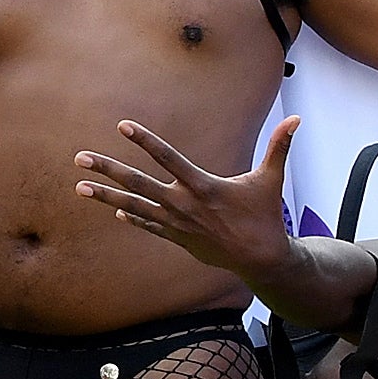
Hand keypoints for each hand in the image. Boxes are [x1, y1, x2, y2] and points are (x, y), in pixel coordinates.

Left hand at [75, 115, 295, 291]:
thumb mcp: (270, 180)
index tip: (122, 126)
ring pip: (134, 207)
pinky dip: (132, 218)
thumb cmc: (265, 216)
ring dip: (105, 197)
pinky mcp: (178, 239)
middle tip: (79, 158)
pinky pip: (149, 226)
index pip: (168, 158)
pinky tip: (113, 211)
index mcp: (203, 186)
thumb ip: (279, 147)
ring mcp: (177, 224)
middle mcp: (183, 205)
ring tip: (79, 188)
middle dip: (107, 170)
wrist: (260, 260)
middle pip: (137, 184)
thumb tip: (298, 118)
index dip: (145, 141)